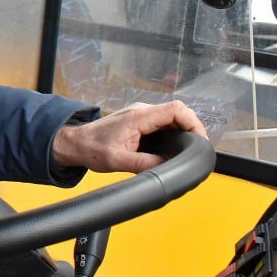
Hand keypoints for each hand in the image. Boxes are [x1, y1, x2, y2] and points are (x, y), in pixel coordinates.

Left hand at [51, 100, 206, 173]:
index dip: (193, 122)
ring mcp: (141, 114)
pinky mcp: (140, 120)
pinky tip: (175, 144)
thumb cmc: (92, 149)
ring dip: (184, 128)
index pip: (175, 110)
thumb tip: (166, 166)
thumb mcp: (118, 161)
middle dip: (193, 126)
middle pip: (178, 111)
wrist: (76, 143)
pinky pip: (163, 121)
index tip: (200, 139)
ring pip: (172, 115)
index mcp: (138, 117)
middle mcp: (141, 111)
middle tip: (198, 146)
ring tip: (190, 146)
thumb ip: (144, 164)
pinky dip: (174, 130)